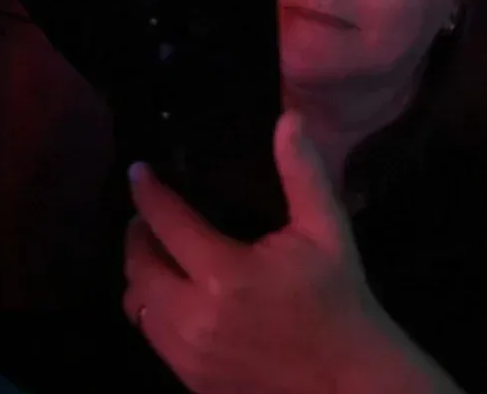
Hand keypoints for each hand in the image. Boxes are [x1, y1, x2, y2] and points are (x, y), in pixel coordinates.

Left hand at [124, 113, 388, 393]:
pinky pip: (154, 339)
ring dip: (141, 275)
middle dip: (137, 236)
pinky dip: (155, 311)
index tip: (138, 172)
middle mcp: (195, 317)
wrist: (348, 383)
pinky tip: (174, 296)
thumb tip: (288, 118)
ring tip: (157, 255)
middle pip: (138, 268)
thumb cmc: (338, 300)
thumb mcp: (327, 231)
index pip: (166, 223)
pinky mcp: (192, 382)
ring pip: (138, 307)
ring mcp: (189, 356)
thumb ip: (302, 173)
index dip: (147, 192)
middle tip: (147, 217)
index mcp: (225, 274)